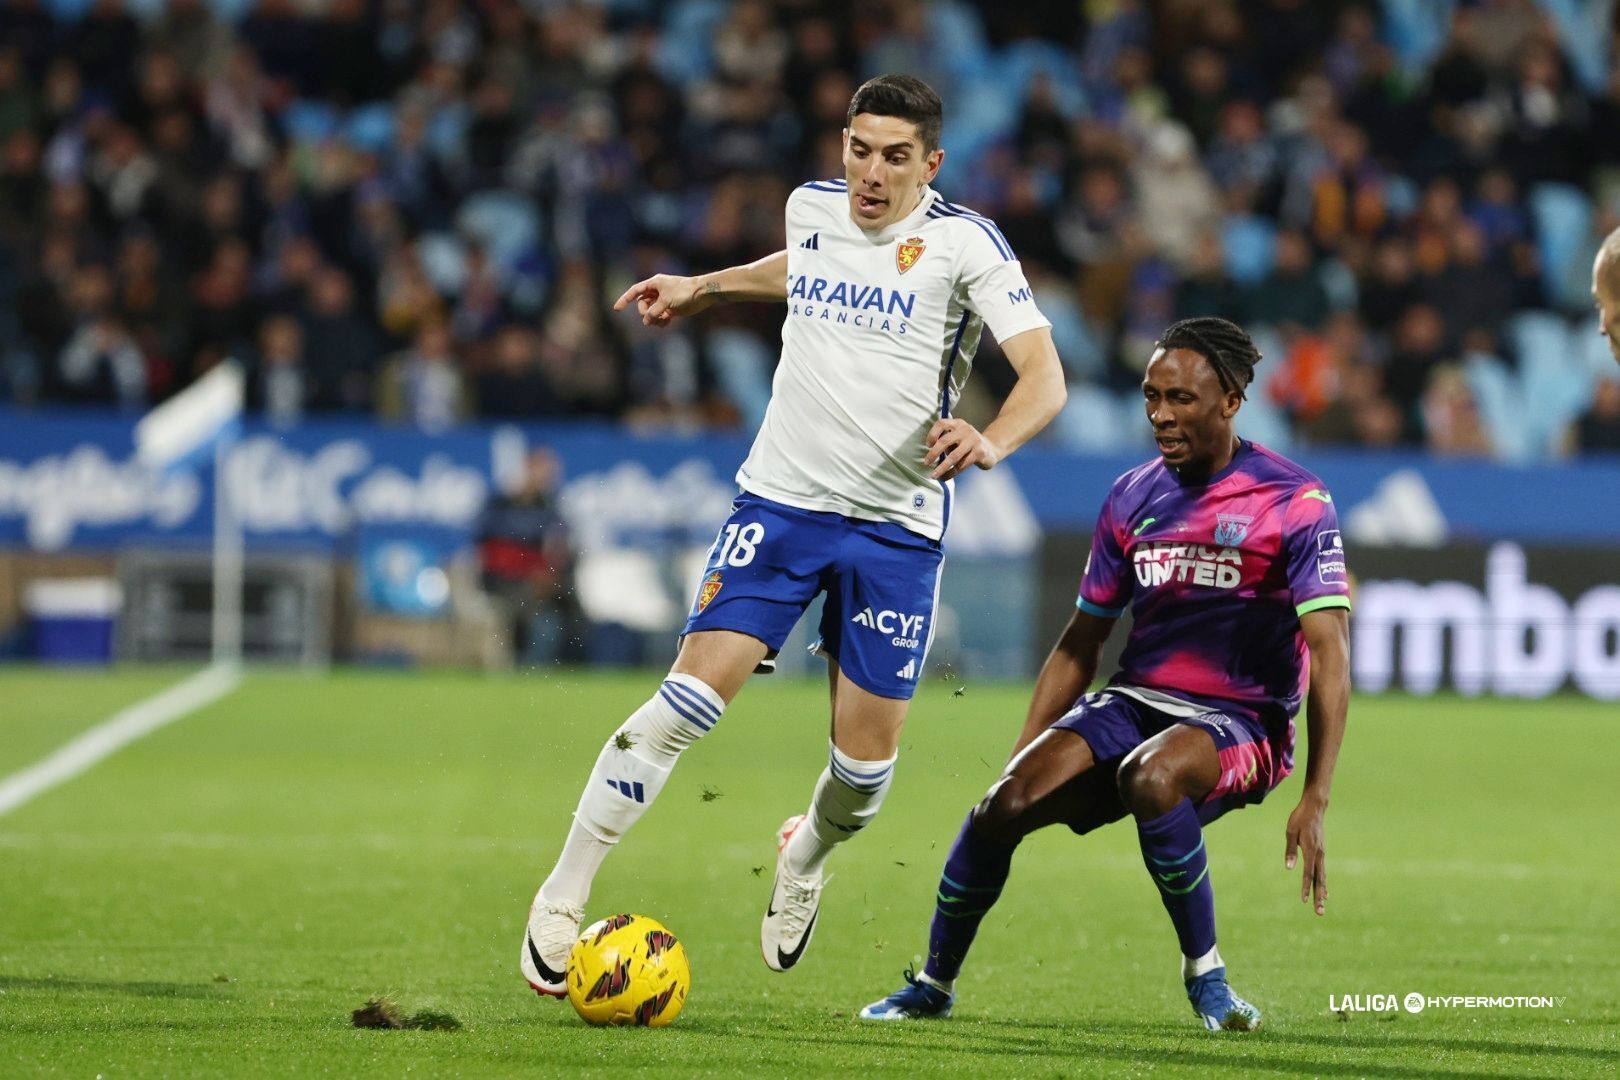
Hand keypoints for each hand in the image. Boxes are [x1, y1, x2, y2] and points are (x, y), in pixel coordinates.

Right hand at [612, 274, 716, 326]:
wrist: (702, 294)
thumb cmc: (684, 292)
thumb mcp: (666, 301)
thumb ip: (653, 312)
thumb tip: (646, 322)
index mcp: (654, 284)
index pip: (635, 291)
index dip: (625, 299)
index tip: (616, 309)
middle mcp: (657, 291)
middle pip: (642, 305)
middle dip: (645, 313)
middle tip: (653, 316)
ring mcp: (663, 300)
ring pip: (650, 313)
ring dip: (654, 319)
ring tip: (663, 320)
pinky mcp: (670, 309)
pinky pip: (659, 317)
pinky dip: (661, 321)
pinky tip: (668, 322)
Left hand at [925, 418, 1000, 479]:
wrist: (991, 448)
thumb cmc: (968, 444)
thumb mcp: (957, 437)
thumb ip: (946, 441)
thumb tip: (930, 455)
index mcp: (958, 424)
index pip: (941, 424)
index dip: (932, 434)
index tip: (927, 445)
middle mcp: (965, 430)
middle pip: (945, 440)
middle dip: (933, 453)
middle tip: (926, 463)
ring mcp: (974, 441)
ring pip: (954, 456)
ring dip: (942, 467)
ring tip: (934, 475)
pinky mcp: (979, 453)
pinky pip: (962, 465)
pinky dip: (951, 473)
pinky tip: (944, 477)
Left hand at [1284, 794, 1328, 914]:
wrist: (1315, 808)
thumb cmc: (1299, 819)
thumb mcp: (1290, 832)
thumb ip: (1290, 851)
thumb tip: (1289, 868)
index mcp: (1311, 850)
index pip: (1307, 873)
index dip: (1305, 887)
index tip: (1303, 900)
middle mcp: (1319, 855)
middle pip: (1319, 880)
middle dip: (1318, 897)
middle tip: (1319, 912)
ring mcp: (1322, 854)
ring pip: (1322, 877)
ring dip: (1322, 893)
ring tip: (1322, 907)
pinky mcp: (1321, 853)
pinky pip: (1323, 871)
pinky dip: (1324, 883)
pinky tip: (1325, 893)